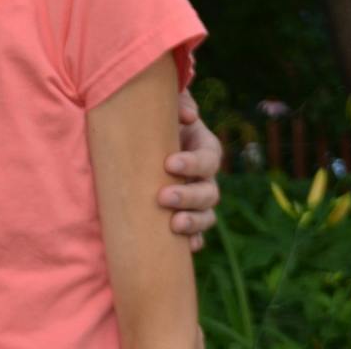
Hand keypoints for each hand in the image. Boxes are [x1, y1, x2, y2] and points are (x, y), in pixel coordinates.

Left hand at [159, 89, 220, 252]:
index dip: (193, 163)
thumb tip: (188, 115)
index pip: (208, 159)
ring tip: (174, 226)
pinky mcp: (186, 216)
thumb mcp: (165, 105)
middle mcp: (205, 177)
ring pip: (206, 216)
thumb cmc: (155, 119)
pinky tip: (186, 248)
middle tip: (163, 196)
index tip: (168, 163)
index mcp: (204, 148)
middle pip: (209, 193)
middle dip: (188, 196)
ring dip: (193, 223)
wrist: (142, 138)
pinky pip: (197, 235)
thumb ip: (178, 101)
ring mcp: (198, 200)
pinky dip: (193, 241)